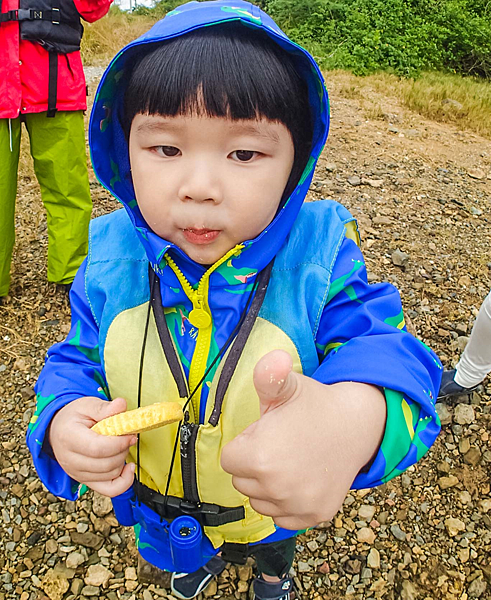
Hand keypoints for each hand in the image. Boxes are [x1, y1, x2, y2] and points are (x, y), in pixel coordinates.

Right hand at [48, 396, 136, 496]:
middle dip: (123, 449)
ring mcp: (77, 474)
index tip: (130, 434)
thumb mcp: (87, 405)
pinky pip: (109, 490)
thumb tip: (121, 405)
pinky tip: (128, 467)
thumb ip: (104, 407)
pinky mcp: (86, 481)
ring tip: (120, 445)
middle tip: (126, 436)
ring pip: (110, 475)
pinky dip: (124, 481)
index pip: (98, 448)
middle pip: (106, 464)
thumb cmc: (74, 417)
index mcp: (69, 438)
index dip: (119, 443)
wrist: (59, 430)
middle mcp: (70, 460)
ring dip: (122, 459)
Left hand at [221, 350, 385, 529]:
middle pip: (242, 482)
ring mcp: (297, 505)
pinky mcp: (313, 516)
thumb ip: (268, 375)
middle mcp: (276, 487)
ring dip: (267, 485)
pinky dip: (286, 503)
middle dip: (254, 464)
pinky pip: (282, 517)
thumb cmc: (314, 405)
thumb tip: (274, 359)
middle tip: (280, 444)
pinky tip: (299, 479)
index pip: (229, 460)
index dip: (245, 443)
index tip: (266, 433)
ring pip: (260, 501)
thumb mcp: (286, 387)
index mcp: (260, 456)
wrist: (355, 425)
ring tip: (290, 460)